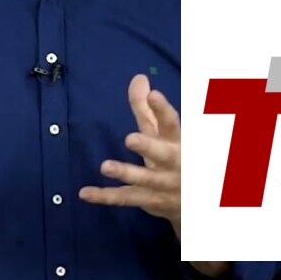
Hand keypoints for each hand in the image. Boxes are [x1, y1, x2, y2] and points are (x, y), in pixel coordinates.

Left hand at [78, 74, 181, 234]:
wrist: (195, 201)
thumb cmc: (175, 157)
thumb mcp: (164, 134)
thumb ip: (148, 108)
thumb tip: (138, 78)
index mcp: (178, 141)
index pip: (171, 123)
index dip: (163, 110)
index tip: (154, 95)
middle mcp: (174, 163)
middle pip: (163, 154)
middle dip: (149, 146)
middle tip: (130, 138)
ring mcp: (162, 185)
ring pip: (145, 179)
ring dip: (126, 173)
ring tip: (105, 166)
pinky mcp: (149, 200)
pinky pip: (126, 198)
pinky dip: (105, 196)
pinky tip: (84, 193)